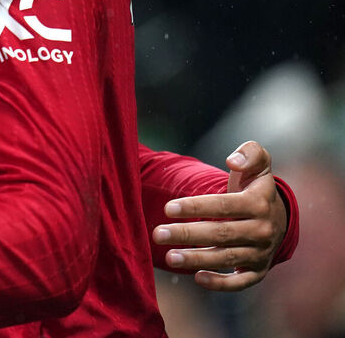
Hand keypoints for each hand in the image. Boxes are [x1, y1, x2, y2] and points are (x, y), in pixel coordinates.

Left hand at [152, 141, 287, 290]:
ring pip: (226, 258)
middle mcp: (262, 231)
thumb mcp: (259, 164)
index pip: (224, 206)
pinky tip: (196, 277)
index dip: (196, 207)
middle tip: (157, 234)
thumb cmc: (254, 186)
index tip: (168, 208)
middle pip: (221, 234)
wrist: (278, 216)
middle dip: (187, 234)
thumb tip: (233, 160)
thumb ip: (250, 153)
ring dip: (197, 259)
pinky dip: (220, 283)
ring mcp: (260, 253)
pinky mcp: (257, 271)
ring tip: (169, 257)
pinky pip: (239, 282)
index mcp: (259, 203)